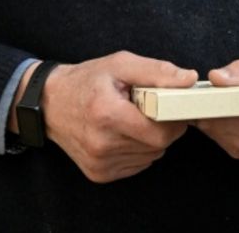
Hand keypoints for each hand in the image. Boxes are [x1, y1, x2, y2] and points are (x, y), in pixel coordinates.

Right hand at [37, 52, 196, 182]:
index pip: (161, 132)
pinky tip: (124, 133)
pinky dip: (138, 150)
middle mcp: (101, 144)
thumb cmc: (87, 80)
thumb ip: (156, 71)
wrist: (49, 103)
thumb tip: (189, 79)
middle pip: (158, 145)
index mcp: (108, 114)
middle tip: (150, 110)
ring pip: (150, 156)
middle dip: (163, 127)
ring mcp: (99, 162)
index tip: (171, 107)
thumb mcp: (120, 64)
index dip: (173, 119)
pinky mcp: (98, 174)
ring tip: (133, 119)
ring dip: (150, 139)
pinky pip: (137, 165)